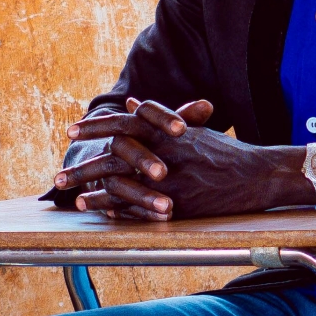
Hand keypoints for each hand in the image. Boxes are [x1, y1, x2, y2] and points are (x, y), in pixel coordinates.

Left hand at [59, 98, 304, 220]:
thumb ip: (158, 117)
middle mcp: (165, 153)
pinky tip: (101, 212)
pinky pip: (140, 209)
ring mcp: (170, 181)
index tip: (72, 129)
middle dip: (84, 166)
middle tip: (59, 175)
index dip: (95, 127)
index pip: (122, 124)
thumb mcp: (191, 129)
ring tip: (73, 199)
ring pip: (122, 186)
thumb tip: (130, 103)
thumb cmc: (224, 152)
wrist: (256, 175)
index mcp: (166, 131)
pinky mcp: (178, 204)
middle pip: (114, 158)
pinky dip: (118, 210)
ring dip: (94, 193)